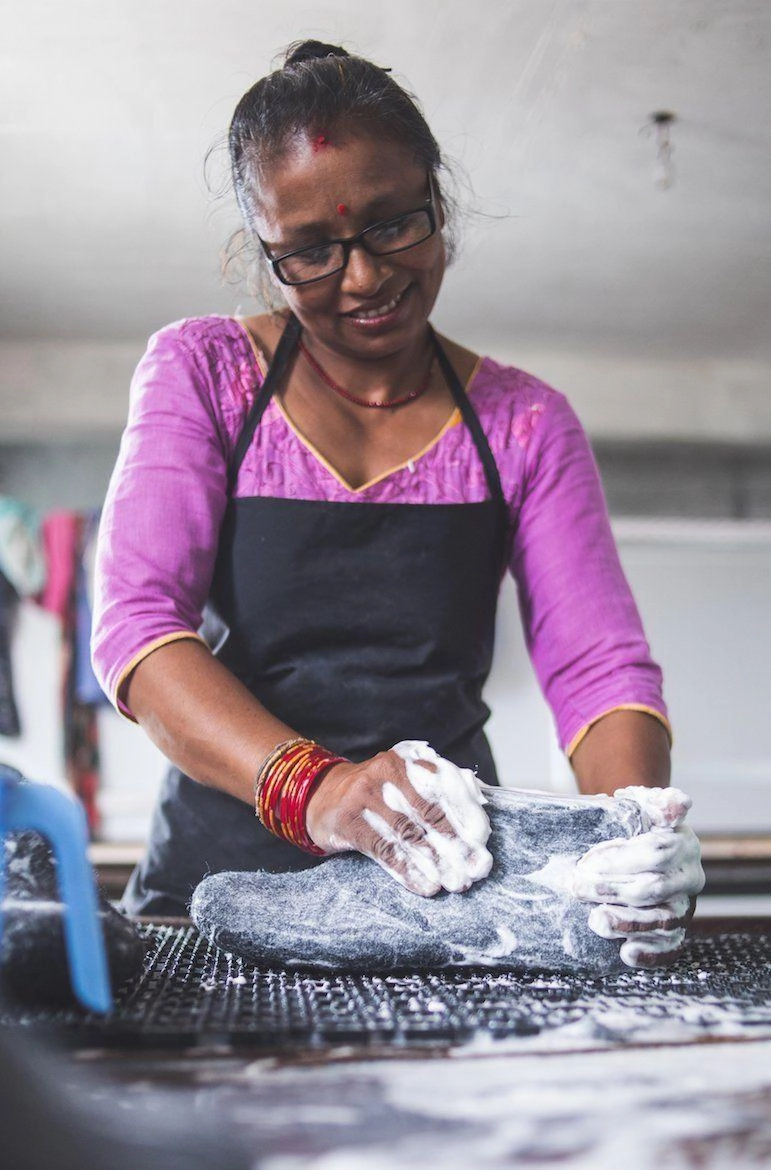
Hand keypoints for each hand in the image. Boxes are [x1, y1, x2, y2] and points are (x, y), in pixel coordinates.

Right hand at [305, 740, 492, 896]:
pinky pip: (384, 850)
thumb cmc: (376, 793)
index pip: (444, 788)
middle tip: (476, 869)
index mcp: (406, 760)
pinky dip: (408, 870)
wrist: (321, 796)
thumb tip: (481, 805)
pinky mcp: (348, 821)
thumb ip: (437, 788)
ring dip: (436, 862)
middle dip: (456, 844)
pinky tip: (426, 886)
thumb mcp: (403, 780)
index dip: (466, 816)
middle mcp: (386, 772)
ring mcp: (364, 796)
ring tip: (456, 882)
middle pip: (430, 813)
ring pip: (409, 834)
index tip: (483, 843)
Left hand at [572, 786, 704, 966]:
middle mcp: (689, 876)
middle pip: (655, 888)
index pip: (657, 851)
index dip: (621, 859)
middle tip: (576, 887)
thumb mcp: (641, 804)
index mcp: (683, 842)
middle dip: (612, 890)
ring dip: (628, 923)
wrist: (639, 845)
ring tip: (596, 920)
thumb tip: (678, 804)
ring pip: (664, 920)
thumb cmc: (635, 824)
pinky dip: (651, 954)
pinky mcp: (675, 930)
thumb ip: (655, 800)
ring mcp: (684, 905)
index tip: (587, 862)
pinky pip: (670, 947)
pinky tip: (626, 954)